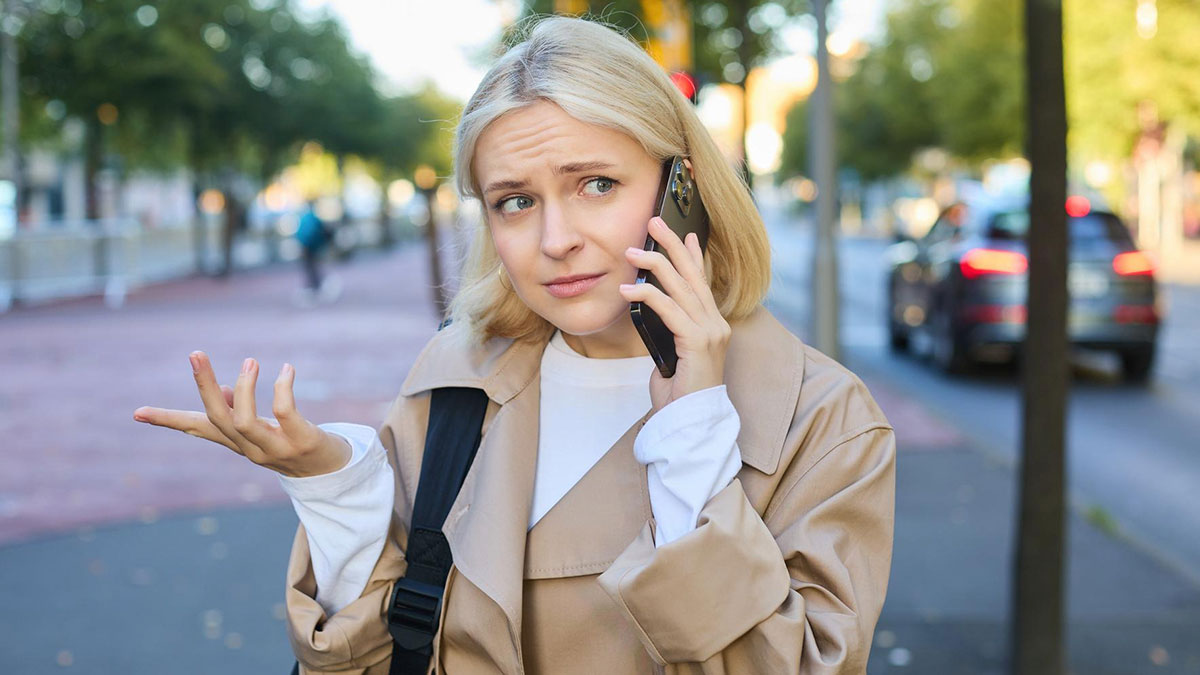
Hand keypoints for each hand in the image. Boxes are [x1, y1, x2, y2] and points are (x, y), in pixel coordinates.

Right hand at [132, 352, 350, 477]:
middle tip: (195, 353)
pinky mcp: (302, 442)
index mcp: (238, 442)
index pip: (197, 428)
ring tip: (251, 362)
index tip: (137, 413)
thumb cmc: (297, 443)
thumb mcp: (265, 430)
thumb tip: (225, 390)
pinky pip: (284, 413)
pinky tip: (287, 370)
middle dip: (203, 385)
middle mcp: (251, 449)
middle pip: (216, 418)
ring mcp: (276, 448)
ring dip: (244, 388)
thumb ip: (241, 411)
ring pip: (243, 420)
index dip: (168, 420)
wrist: (336, 472)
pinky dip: (282, 388)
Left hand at [619, 215, 730, 414]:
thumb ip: (669, 330)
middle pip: (693, 275)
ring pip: (680, 287)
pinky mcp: (698, 342)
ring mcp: (710, 332)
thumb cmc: (678, 395)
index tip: (686, 232)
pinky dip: (647, 296)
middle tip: (655, 221)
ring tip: (631, 251)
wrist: (690, 424)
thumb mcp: (670, 354)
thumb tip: (652, 309)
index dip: (693, 255)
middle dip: (672, 245)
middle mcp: (716, 324)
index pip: (702, 282)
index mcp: (712, 325)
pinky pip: (669, 310)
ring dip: (654, 264)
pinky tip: (627, 290)